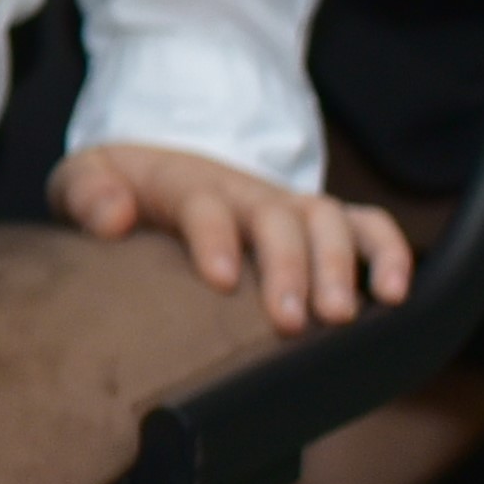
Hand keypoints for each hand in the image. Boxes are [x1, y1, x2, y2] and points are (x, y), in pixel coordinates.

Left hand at [52, 141, 415, 334]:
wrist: (156, 162)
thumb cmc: (120, 186)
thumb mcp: (85, 180)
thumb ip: (88, 195)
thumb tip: (112, 218)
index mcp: (186, 185)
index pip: (203, 205)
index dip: (214, 238)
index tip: (220, 279)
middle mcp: (246, 193)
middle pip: (276, 220)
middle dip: (288, 267)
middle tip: (291, 321)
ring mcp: (288, 206)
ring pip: (327, 222)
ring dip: (340, 267)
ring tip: (341, 317)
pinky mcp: (320, 220)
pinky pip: (367, 225)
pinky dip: (390, 252)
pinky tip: (398, 294)